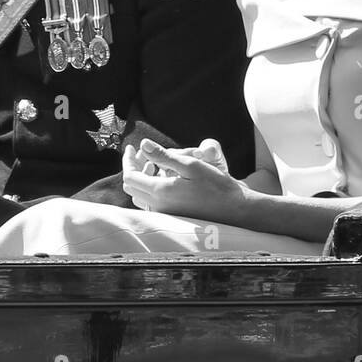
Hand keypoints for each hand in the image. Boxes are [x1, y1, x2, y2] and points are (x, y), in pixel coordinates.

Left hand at [122, 138, 245, 222]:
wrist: (233, 209)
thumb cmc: (216, 185)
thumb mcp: (191, 165)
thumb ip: (164, 156)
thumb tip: (143, 144)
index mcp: (160, 192)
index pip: (129, 176)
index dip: (128, 160)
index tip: (131, 147)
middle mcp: (158, 206)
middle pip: (131, 186)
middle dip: (133, 167)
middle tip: (144, 153)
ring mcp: (164, 213)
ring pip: (139, 196)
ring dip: (141, 179)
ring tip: (154, 165)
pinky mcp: (172, 217)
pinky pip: (150, 203)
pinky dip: (150, 188)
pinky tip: (164, 178)